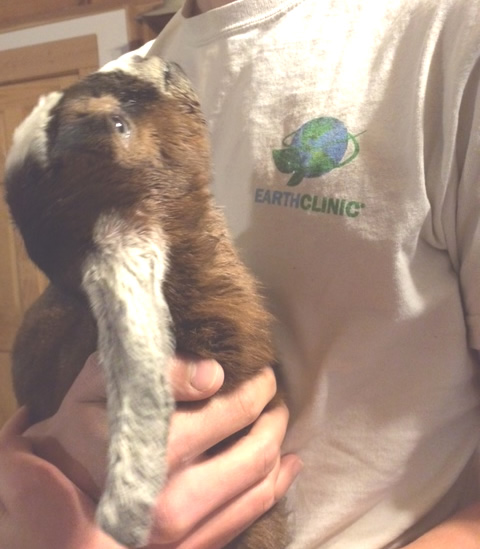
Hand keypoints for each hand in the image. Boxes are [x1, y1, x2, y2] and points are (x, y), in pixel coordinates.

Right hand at [18, 354, 301, 548]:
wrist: (48, 505)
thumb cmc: (73, 434)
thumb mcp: (96, 387)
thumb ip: (155, 372)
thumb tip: (214, 374)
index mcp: (153, 452)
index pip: (228, 410)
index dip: (252, 386)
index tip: (258, 371)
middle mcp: (174, 499)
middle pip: (254, 449)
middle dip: (272, 412)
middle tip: (270, 388)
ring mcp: (185, 533)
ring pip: (260, 484)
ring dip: (279, 444)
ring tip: (278, 417)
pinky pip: (249, 517)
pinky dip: (277, 486)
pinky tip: (288, 464)